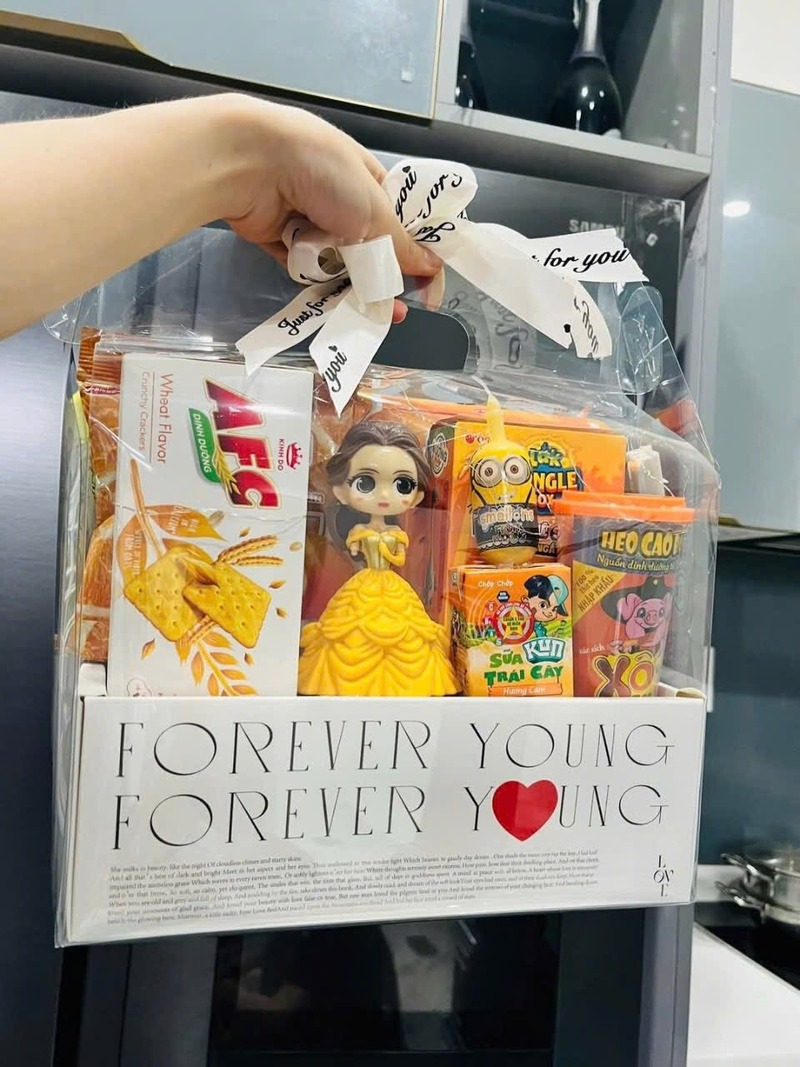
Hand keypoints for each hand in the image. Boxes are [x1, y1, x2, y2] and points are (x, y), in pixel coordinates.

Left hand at [214, 95, 441, 322]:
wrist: (252, 165)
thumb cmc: (322, 172)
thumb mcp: (374, 209)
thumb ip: (402, 246)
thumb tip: (433, 265)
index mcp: (369, 181)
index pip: (401, 222)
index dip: (417, 253)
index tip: (428, 285)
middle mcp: (341, 200)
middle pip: (370, 248)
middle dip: (384, 278)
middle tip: (396, 309)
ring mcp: (311, 221)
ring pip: (339, 264)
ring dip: (351, 284)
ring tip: (368, 311)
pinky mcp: (283, 241)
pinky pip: (308, 270)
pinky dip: (318, 280)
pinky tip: (332, 298)